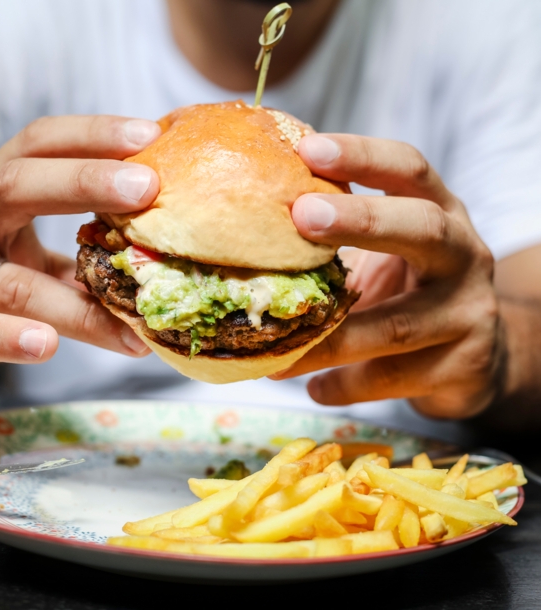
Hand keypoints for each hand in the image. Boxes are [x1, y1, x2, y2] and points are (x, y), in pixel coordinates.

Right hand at [0, 115, 160, 408]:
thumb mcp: (28, 258)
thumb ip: (80, 257)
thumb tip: (161, 259)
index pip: (39, 146)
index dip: (91, 135)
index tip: (149, 134)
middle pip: (15, 185)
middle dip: (83, 181)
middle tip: (147, 186)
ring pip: (4, 280)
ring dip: (69, 300)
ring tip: (128, 310)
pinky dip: (4, 338)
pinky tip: (44, 345)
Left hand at [275, 134, 502, 419]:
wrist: (476, 357)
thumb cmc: (409, 293)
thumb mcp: (384, 256)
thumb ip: (336, 242)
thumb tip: (242, 233)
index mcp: (439, 214)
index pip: (408, 169)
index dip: (363, 156)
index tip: (308, 149)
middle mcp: (463, 255)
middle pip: (423, 229)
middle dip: (361, 221)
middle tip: (301, 216)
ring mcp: (468, 313)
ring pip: (397, 325)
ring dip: (330, 337)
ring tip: (274, 348)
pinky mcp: (464, 367)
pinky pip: (393, 379)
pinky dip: (346, 385)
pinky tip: (314, 388)